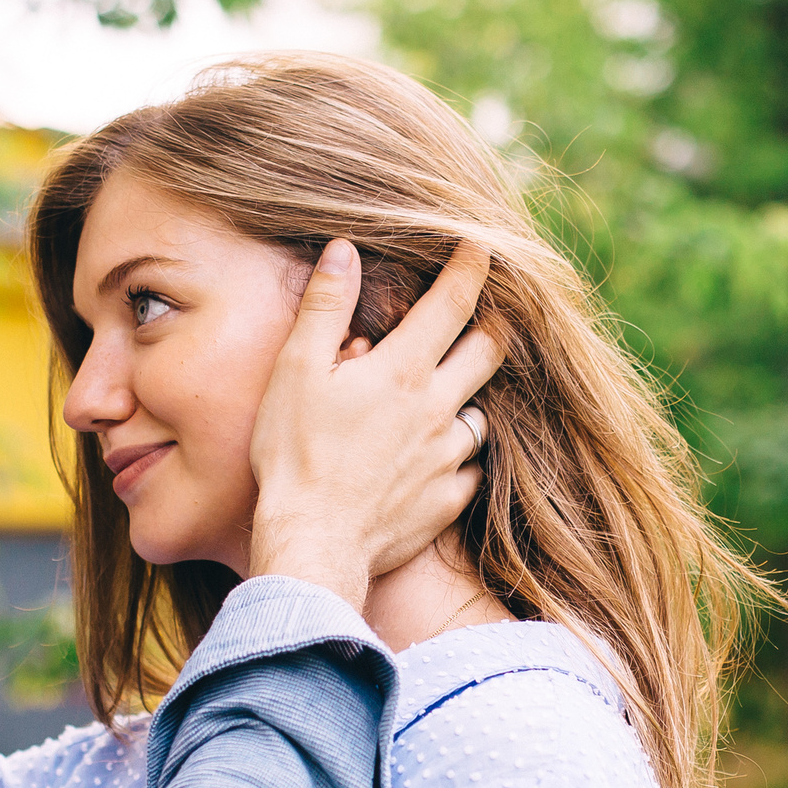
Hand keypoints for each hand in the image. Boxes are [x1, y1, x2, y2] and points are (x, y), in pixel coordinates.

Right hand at [247, 240, 501, 608]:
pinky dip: (458, 456)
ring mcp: (448, 458)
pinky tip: (435, 458)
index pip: (453, 303)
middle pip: (488, 352)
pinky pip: (469, 469)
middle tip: (485, 315)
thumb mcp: (296, 370)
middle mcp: (437, 409)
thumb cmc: (294, 455)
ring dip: (468, 397)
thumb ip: (326, 306)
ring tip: (446, 396)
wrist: (313, 542)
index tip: (480, 246)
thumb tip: (344, 249)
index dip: (471, 268)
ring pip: (479, 414)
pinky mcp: (447, 500)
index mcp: (403, 371)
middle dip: (492, 326)